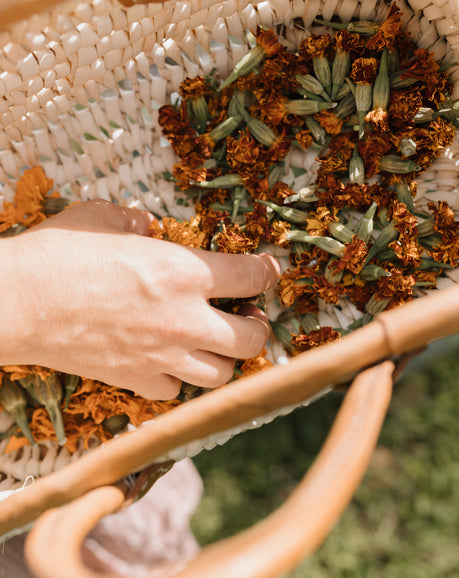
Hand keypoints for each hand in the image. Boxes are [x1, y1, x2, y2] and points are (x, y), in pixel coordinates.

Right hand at [0, 200, 279, 398]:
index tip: (269, 271)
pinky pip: (174, 390)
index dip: (268, 273)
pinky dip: (178, 379)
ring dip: (226, 358)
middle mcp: (184, 318)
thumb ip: (135, 222)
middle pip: (252, 339)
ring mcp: (162, 355)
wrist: (16, 301)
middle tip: (248, 316)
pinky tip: (168, 362)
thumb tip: (147, 225)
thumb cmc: (58, 253)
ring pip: (222, 374)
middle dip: (258, 327)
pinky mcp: (135, 379)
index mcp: (184, 272)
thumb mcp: (103, 218)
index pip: (253, 277)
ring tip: (214, 343)